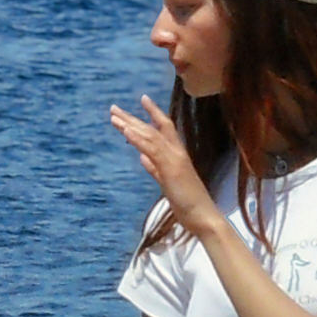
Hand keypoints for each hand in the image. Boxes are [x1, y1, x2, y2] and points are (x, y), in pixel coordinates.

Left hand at [109, 95, 218, 235]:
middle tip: (113, 108)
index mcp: (176, 155)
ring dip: (131, 124)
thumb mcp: (167, 183)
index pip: (164, 127)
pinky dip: (138, 139)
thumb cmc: (189, 202)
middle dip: (132, 117)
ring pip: (150, 135)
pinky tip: (126, 131)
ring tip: (114, 116)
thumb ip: (155, 169)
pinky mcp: (171, 168)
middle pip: (152, 128)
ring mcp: (175, 159)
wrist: (203, 216)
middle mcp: (177, 152)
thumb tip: (142, 158)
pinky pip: (152, 149)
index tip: (143, 99)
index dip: (153, 113)